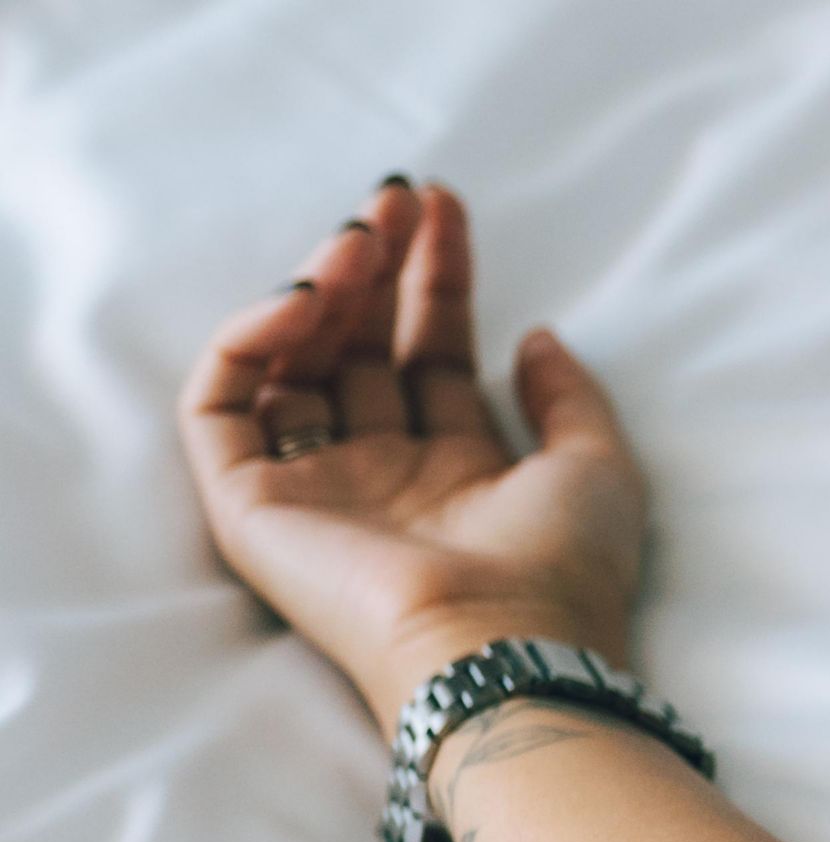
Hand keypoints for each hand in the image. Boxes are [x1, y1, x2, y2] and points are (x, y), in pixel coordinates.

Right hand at [181, 181, 648, 735]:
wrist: (506, 645)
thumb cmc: (564, 569)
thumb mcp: (598, 464)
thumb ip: (569, 396)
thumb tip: (537, 334)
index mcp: (457, 471)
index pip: (429, 351)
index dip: (434, 275)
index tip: (443, 202)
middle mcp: (381, 477)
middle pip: (358, 347)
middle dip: (372, 264)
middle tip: (394, 196)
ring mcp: (314, 490)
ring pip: (289, 364)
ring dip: (318, 288)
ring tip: (358, 237)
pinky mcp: (251, 509)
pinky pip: (220, 407)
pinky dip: (248, 341)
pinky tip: (305, 300)